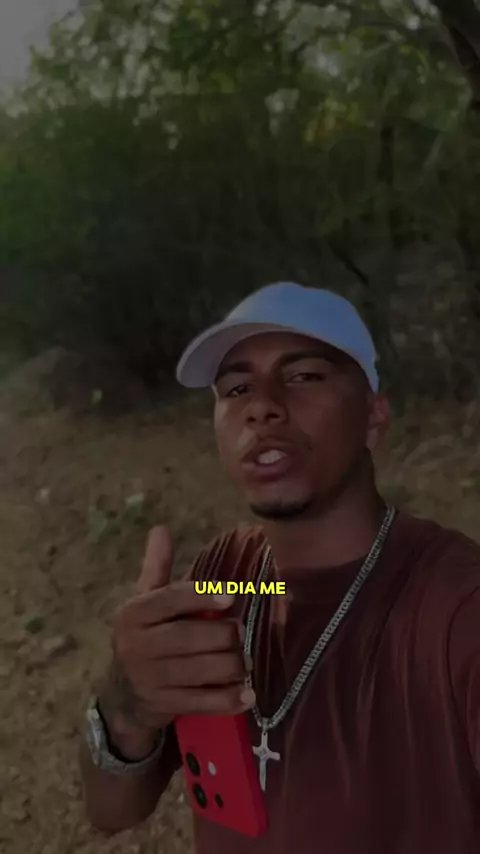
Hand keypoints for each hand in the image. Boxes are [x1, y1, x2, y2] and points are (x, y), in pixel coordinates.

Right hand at [98, 527, 253, 759]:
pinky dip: (228, 699)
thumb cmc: (145, 636)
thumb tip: (160, 529)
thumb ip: (157, 568)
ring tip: (246, 660)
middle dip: (225, 635)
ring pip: (201, 670)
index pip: (170, 600)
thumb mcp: (144, 601)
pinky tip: (247, 693)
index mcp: (134, 614)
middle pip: (190, 637)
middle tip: (242, 633)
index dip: (202, 597)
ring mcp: (150, 678)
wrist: (122, 693)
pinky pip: (202, 703)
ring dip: (232, 665)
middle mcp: (138, 645)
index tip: (231, 598)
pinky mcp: (164, 705)